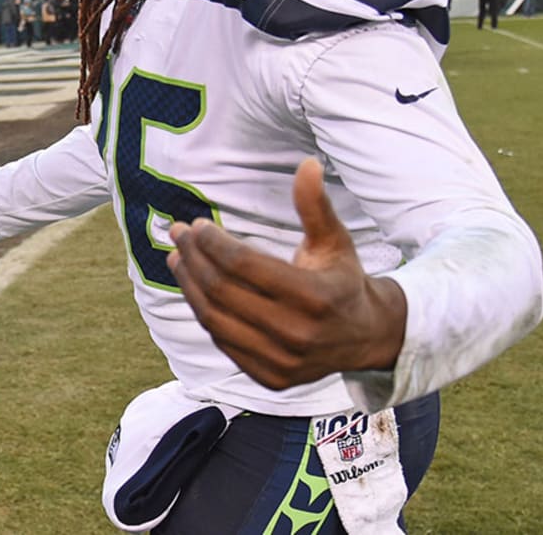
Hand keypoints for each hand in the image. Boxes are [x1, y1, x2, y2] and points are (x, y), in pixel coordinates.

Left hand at [167, 159, 405, 390]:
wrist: (365, 337)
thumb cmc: (342, 279)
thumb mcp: (335, 240)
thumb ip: (315, 205)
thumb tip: (307, 164)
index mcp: (314, 296)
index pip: (244, 265)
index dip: (213, 242)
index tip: (198, 225)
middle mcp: (297, 333)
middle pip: (223, 291)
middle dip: (194, 258)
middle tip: (179, 235)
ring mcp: (282, 361)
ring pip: (215, 320)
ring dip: (189, 285)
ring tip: (177, 259)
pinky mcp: (270, 378)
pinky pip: (222, 342)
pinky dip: (203, 312)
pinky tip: (194, 287)